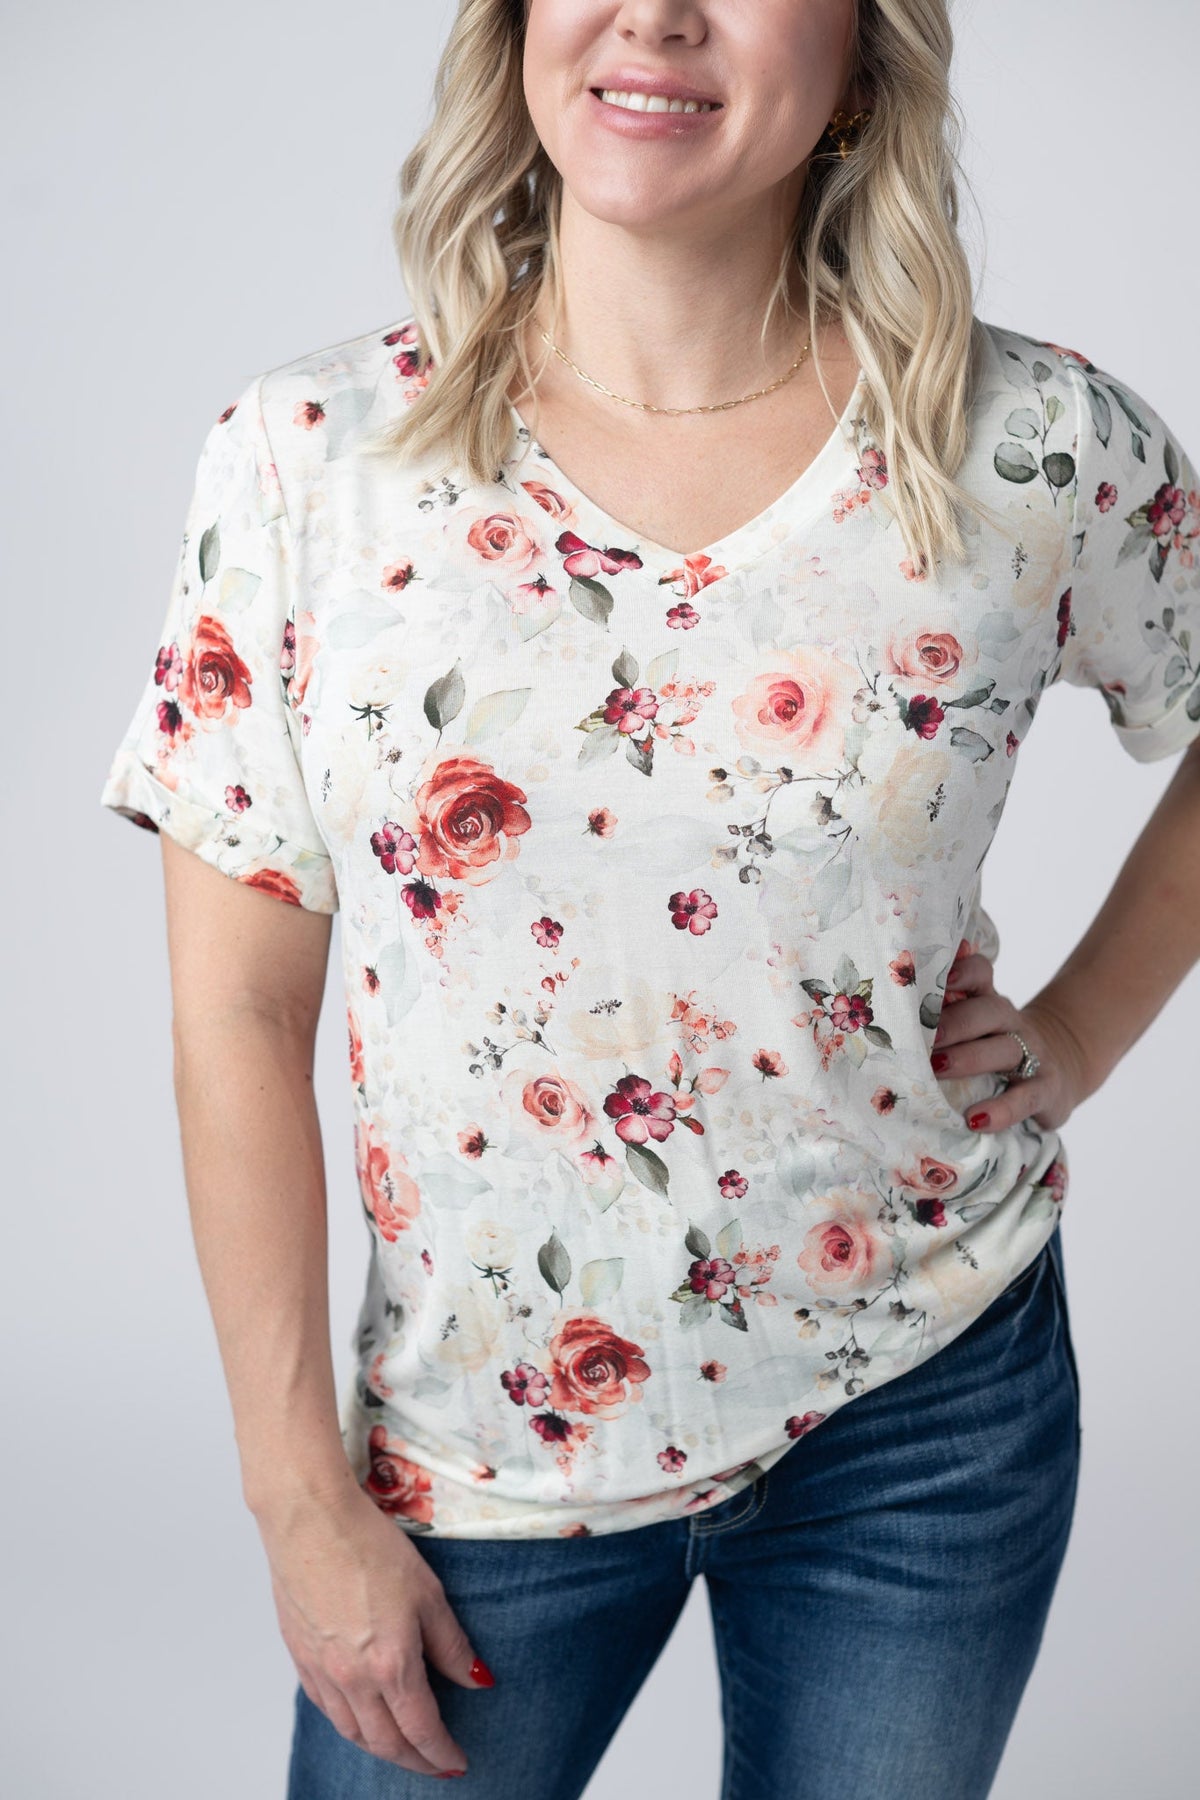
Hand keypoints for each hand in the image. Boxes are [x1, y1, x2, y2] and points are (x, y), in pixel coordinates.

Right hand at [253, 1476, 490, 1776]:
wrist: (309, 1519)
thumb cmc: (370, 1545)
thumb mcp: (427, 1592)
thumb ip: (452, 1644)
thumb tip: (478, 1680)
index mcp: (390, 1664)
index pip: (421, 1729)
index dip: (441, 1753)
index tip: (458, 1763)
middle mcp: (352, 1679)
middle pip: (386, 1742)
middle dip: (415, 1760)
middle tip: (436, 1764)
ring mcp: (321, 1671)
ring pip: (353, 1732)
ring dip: (381, 1748)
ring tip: (402, 1748)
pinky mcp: (300, 1657)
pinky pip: (327, 1709)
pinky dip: (350, 1725)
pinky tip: (361, 1718)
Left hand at [931, 938, 1095, 1134]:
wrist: (1059, 1071)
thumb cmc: (995, 1050)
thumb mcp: (975, 1031)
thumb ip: (943, 1021)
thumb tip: (892, 1023)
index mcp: (988, 1002)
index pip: (980, 973)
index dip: (961, 971)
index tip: (935, 978)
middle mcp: (1011, 1022)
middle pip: (987, 1011)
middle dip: (952, 1024)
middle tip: (920, 1039)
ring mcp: (1032, 1053)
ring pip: (1004, 1049)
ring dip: (968, 1059)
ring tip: (937, 1070)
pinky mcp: (1046, 1089)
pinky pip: (1025, 1097)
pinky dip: (1001, 1110)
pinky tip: (975, 1120)